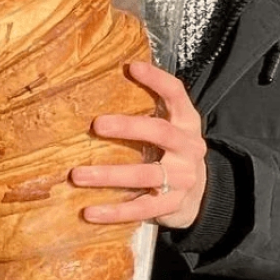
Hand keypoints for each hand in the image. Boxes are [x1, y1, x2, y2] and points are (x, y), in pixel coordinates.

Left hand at [72, 61, 206, 228]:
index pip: (176, 94)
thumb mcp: (171, 128)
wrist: (201, 196)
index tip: (132, 67)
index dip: (157, 80)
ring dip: (110, 175)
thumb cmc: (173, 153)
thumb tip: (104, 81)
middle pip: (160, 133)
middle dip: (128, 128)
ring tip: (78, 175)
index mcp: (187, 123)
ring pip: (145, 175)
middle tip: (96, 124)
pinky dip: (114, 212)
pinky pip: (141, 209)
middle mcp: (189, 148)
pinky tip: (89, 212)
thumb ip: (149, 110)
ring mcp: (183, 178)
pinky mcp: (172, 205)